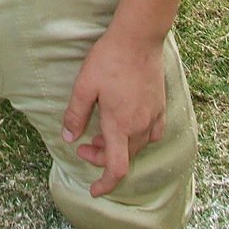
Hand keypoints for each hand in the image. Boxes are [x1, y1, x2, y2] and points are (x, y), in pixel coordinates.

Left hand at [61, 29, 165, 196]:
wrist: (138, 38)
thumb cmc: (109, 59)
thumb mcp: (84, 86)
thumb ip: (75, 114)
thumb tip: (68, 138)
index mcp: (119, 125)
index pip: (116, 169)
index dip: (105, 184)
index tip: (93, 190)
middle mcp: (140, 126)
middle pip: (123, 157)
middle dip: (101, 158)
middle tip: (83, 145)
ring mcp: (153, 117)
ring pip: (136, 146)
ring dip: (118, 147)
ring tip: (101, 133)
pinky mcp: (161, 106)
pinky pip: (152, 134)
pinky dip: (137, 138)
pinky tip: (128, 126)